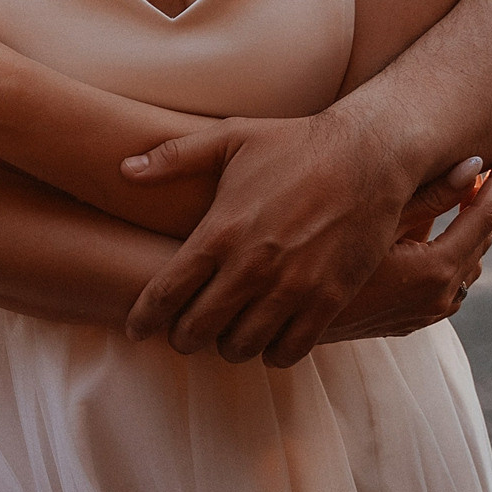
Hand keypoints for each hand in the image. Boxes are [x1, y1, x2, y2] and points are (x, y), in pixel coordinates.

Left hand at [119, 109, 456, 367]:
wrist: (368, 155)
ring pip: (241, 347)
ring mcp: (292, 288)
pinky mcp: (329, 300)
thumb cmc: (295, 144)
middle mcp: (252, 267)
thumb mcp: (230, 138)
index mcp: (221, 231)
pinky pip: (289, 351)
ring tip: (227, 333)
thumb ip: (172, 157)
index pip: (166, 292)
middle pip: (198, 330)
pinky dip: (273, 353)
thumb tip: (123, 169)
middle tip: (183, 333)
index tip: (135, 329)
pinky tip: (269, 338)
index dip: (144, 318)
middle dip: (182, 338)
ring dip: (228, 346)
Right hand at [316, 148, 491, 347]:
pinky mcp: (413, 318)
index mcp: (436, 270)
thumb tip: (473, 164)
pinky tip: (437, 229)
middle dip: (488, 199)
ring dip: (470, 226)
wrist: (287, 321)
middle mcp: (441, 296)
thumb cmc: (322, 261)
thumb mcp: (375, 221)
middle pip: (482, 238)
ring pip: (468, 261)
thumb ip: (428, 195)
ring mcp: (428, 311)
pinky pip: (450, 279)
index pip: (483, 215)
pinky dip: (454, 250)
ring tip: (464, 189)